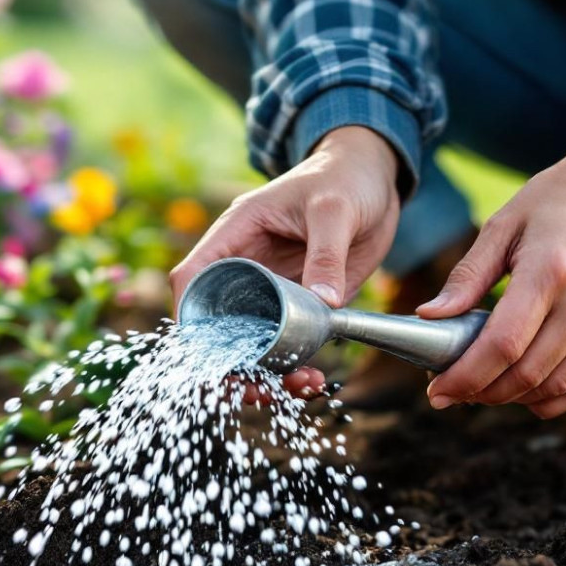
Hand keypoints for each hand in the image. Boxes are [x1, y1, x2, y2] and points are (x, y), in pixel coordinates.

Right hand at [171, 126, 403, 399]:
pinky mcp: (297, 304)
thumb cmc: (346, 178)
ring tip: (300, 386)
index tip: (200, 351)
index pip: (193, 276)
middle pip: (215, 322)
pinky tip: (314, 379)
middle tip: (255, 388)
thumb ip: (327, 253)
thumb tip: (324, 302)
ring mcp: (270, 289)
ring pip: (249, 340)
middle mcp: (245, 265)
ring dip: (264, 371)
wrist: (376, 179)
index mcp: (236, 233)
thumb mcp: (336, 210)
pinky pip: (285, 342)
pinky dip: (293, 366)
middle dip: (228, 361)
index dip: (188, 314)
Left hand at [420, 112, 565, 417]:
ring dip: (509, 399)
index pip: (503, 344)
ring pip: (552, 387)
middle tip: (448, 390)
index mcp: (551, 271)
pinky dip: (546, 400)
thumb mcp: (502, 226)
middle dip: (479, 392)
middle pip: (526, 374)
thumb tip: (429, 317)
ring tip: (477, 388)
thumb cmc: (556, 200)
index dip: (465, 375)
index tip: (436, 388)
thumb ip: (467, 276)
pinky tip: (517, 392)